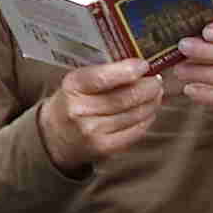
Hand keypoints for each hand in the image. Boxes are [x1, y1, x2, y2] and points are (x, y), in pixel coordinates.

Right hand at [40, 55, 164, 170]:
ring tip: (156, 94)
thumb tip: (141, 66)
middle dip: (148, 88)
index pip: (103, 78)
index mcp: (72, 86)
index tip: (144, 65)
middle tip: (157, 81)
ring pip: (134, 115)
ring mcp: (91, 131)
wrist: (55, 135)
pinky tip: (149, 112)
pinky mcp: (103, 147)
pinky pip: (135, 132)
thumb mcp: (79, 82)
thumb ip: (105, 74)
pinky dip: (147, 120)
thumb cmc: (73, 102)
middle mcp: (79, 110)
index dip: (128, 71)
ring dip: (151, 103)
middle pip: (125, 97)